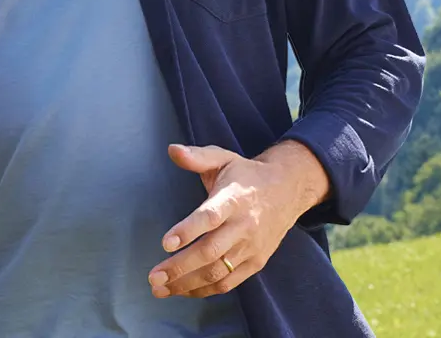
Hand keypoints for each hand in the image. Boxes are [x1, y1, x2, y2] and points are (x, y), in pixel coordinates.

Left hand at [148, 140, 329, 298]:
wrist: (288, 190)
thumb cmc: (246, 175)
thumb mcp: (223, 158)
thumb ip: (197, 156)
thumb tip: (172, 150)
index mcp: (233, 199)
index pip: (209, 217)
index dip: (187, 231)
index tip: (165, 243)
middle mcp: (243, 226)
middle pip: (210, 252)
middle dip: (179, 267)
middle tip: (153, 277)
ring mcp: (251, 248)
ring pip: (218, 272)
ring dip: (187, 283)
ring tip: (160, 288)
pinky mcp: (256, 262)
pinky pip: (229, 282)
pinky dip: (205, 290)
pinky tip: (183, 291)